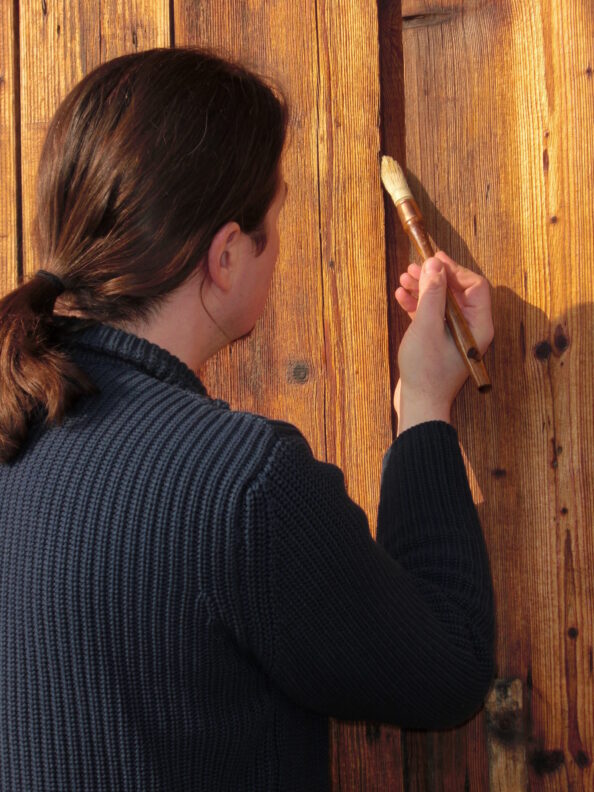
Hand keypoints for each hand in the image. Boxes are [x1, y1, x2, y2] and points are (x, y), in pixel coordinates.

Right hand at [393, 251, 493, 421]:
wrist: (419, 405)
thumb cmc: (426, 371)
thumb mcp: (426, 326)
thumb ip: (432, 293)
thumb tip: (434, 265)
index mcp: (478, 325)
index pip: (475, 286)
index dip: (454, 270)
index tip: (433, 260)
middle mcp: (471, 329)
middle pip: (457, 292)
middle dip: (435, 278)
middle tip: (413, 268)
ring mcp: (455, 337)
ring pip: (443, 303)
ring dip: (423, 289)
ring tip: (403, 280)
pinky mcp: (440, 343)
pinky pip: (432, 316)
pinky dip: (418, 305)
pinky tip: (402, 297)